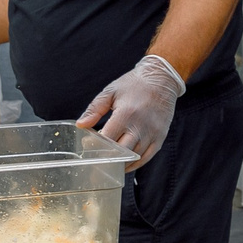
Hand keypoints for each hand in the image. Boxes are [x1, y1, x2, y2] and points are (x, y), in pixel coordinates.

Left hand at [78, 54, 186, 169]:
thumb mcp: (111, 92)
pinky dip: (135, 163)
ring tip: (108, 164)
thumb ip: (94, 109)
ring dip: (120, 163)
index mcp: (126, 113)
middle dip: (107, 159)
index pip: (108, 139)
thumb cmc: (134, 84)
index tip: (87, 145)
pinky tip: (125, 164)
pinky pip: (147, 156)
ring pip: (134, 157)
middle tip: (95, 162)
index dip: (96, 145)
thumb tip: (80, 125)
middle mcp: (141, 126)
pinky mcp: (161, 136)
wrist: (162, 78)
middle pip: (121, 152)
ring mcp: (152, 133)